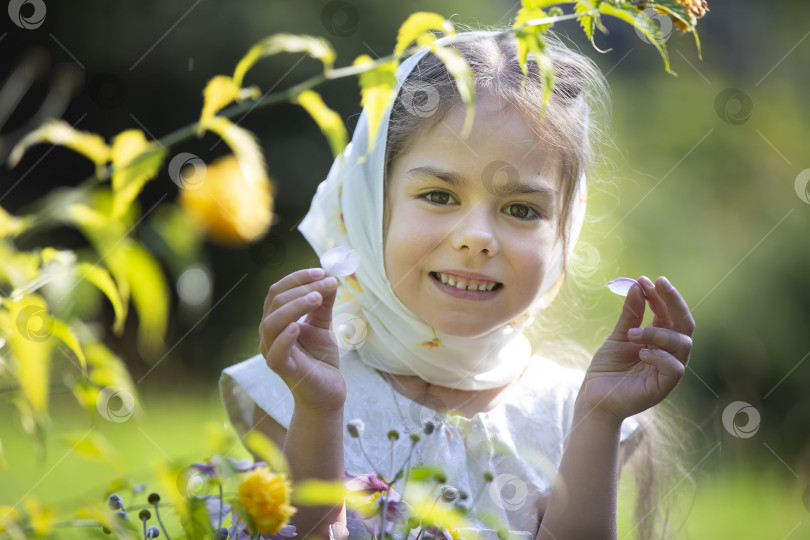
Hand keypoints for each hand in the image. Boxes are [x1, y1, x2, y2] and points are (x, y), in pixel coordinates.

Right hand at [259, 268, 345, 411]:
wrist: (327, 391)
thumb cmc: (321, 358)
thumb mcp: (323, 324)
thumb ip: (324, 302)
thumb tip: (331, 276)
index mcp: (276, 319)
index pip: (278, 290)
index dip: (299, 278)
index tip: (323, 271)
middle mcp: (269, 333)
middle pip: (275, 301)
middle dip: (302, 288)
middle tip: (328, 283)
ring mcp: (272, 351)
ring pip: (272, 322)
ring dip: (296, 306)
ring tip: (318, 298)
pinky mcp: (281, 369)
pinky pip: (276, 352)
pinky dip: (285, 338)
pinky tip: (298, 327)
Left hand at [581, 276, 694, 422]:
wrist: (594, 397)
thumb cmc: (607, 369)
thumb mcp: (618, 336)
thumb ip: (630, 314)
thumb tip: (638, 285)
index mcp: (660, 340)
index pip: (669, 314)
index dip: (661, 296)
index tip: (645, 280)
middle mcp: (669, 353)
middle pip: (685, 324)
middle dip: (673, 302)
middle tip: (658, 285)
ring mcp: (668, 370)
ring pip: (682, 344)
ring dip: (658, 332)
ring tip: (632, 333)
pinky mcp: (664, 387)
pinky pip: (675, 368)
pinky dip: (659, 356)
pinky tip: (640, 353)